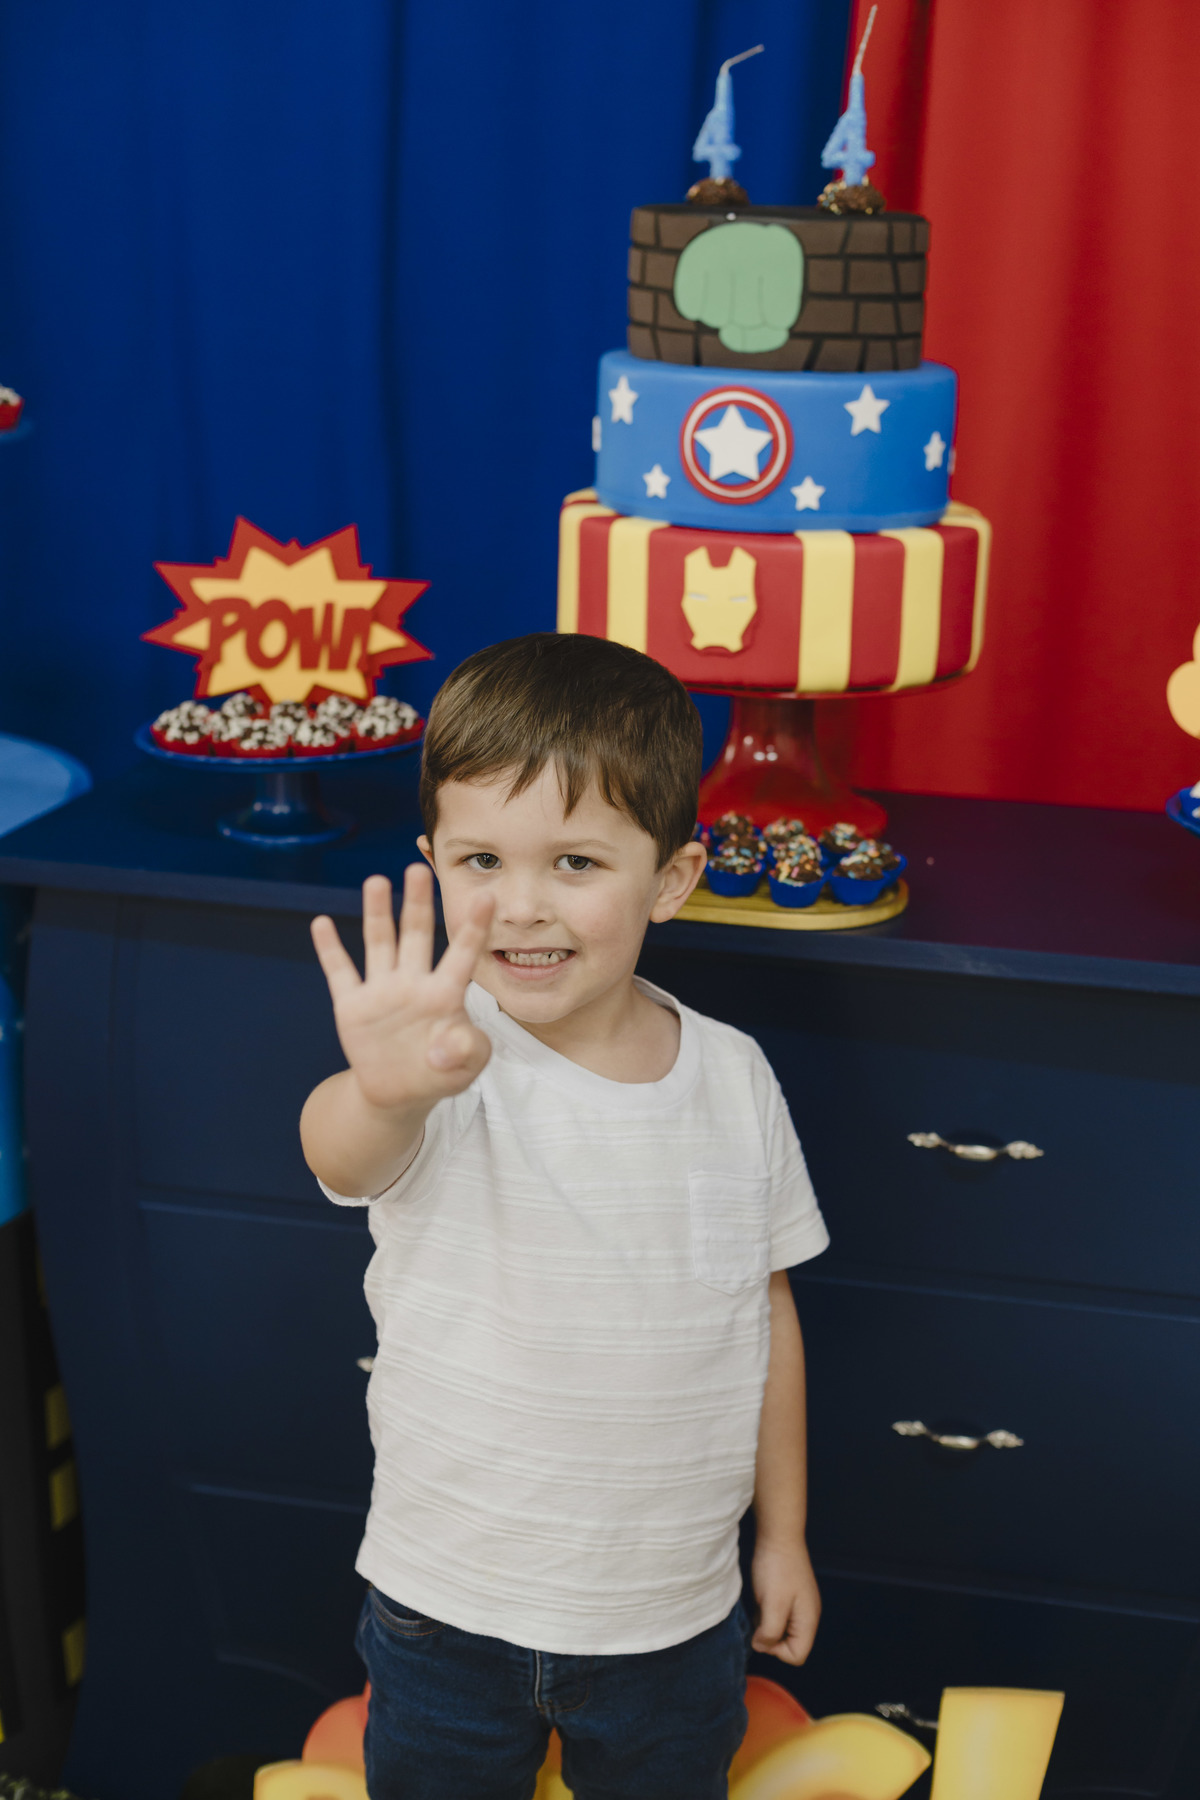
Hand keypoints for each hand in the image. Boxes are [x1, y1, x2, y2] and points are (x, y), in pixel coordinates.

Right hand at [310, 865, 493, 1114]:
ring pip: (379, 943)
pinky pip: (340, 972)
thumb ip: (466, 1052)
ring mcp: (381, 991)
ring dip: (377, 913)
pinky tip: (322, 924)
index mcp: (445, 994)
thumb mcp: (466, 1068)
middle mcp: (413, 983)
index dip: (474, 928)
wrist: (399, 1094)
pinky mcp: (353, 1005)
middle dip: (417, 903)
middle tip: (419, 868)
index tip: (488, 897)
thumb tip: (449, 1044)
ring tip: (376, 881)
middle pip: (416, 935)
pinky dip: (330, 949)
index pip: (462, 955)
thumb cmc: (442, 1072)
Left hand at [750, 1537, 820, 1664]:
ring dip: (766, 1622)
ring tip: (761, 1601)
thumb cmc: (777, 1569)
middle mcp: (807, 1616)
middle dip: (770, 1636)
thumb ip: (769, 1632)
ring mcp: (799, 1605)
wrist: (778, 1535)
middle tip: (761, 1614)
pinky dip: (766, 1611)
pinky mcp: (789, 1596)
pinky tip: (762, 1594)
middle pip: (789, 1644)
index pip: (796, 1656)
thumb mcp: (772, 1605)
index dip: (776, 1650)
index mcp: (808, 1621)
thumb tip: (761, 1646)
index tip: (763, 1630)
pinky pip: (776, 1615)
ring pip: (780, 1630)